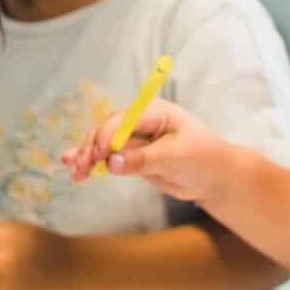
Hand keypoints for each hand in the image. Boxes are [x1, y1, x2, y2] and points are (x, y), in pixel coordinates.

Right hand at [62, 101, 227, 201]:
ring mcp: (135, 139)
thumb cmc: (204, 159)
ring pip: (103, 144)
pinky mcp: (132, 156)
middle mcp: (141, 122)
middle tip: (81, 166)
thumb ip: (144, 159)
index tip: (98, 155)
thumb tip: (111, 162)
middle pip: (107, 130)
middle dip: (92, 147)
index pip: (123, 120)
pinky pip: (107, 157)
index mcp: (155, 112)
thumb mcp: (177, 158)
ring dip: (87, 156)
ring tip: (75, 172)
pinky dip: (92, 162)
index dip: (107, 136)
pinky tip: (74, 167)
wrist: (215, 177)